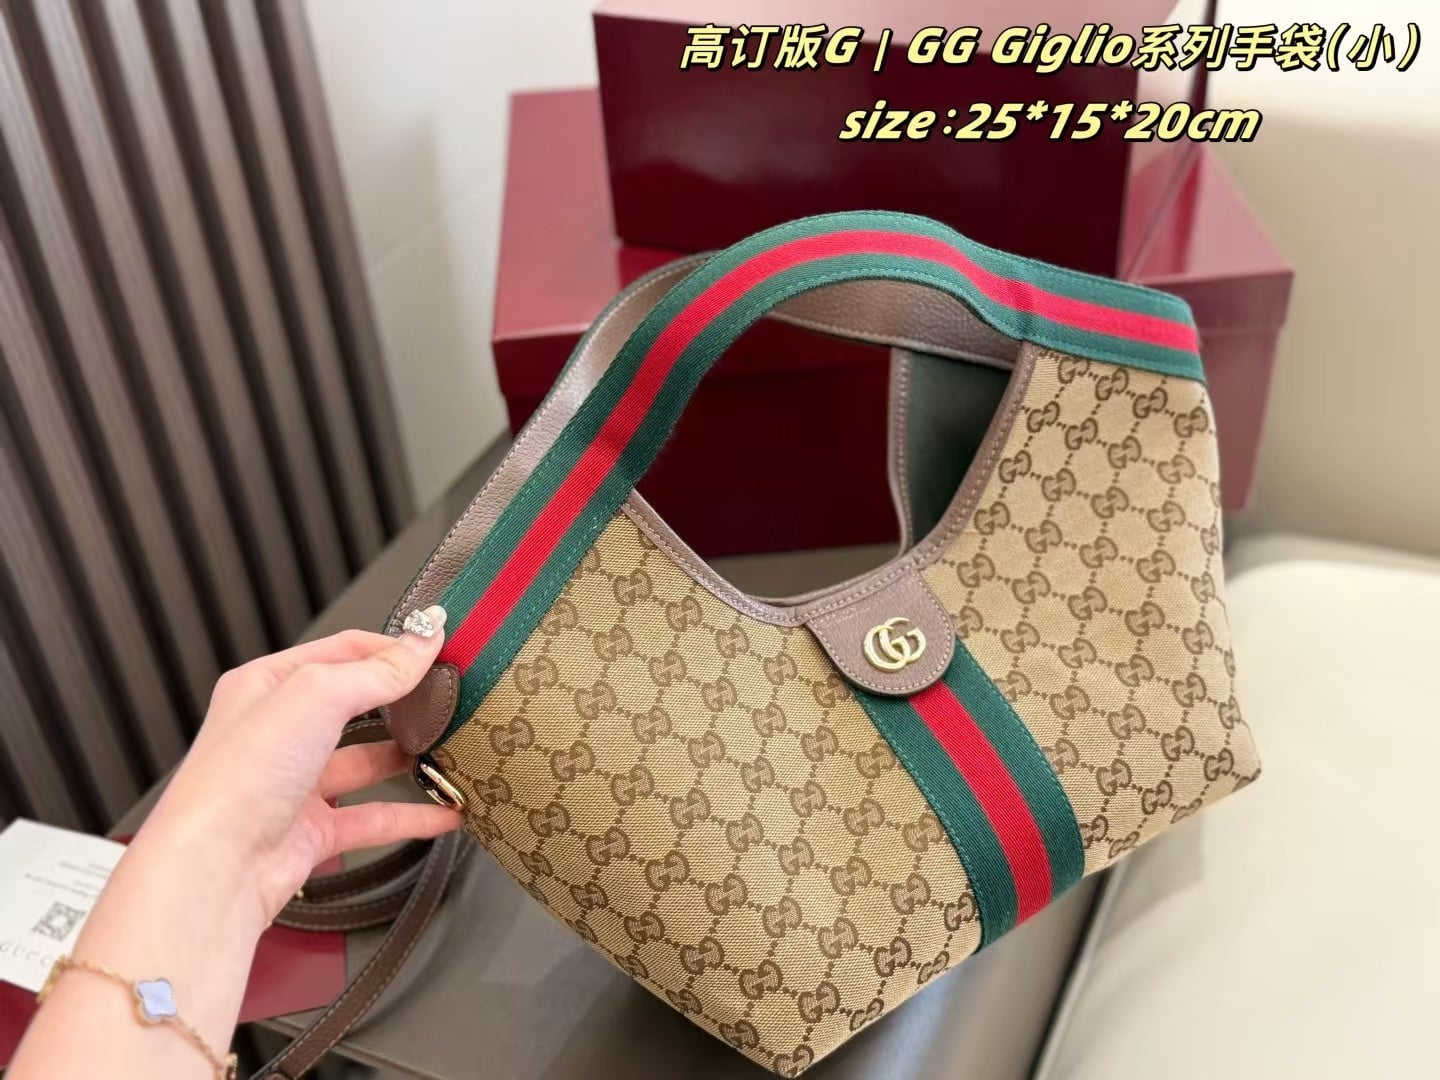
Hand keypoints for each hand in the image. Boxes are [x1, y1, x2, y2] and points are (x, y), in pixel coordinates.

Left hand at [139, 607, 460, 930]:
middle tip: (447, 698)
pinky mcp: (312, 831)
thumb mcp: (316, 697)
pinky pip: (373, 817)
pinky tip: (443, 810)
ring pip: (365, 763)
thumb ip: (376, 672)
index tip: (438, 650)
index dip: (391, 648)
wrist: (215, 868)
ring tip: (448, 749)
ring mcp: (295, 783)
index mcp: (266, 686)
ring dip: (408, 758)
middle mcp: (278, 732)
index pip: (341, 651)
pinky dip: (412, 815)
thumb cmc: (238, 778)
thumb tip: (421, 643)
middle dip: (401, 702)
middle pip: (355, 705)